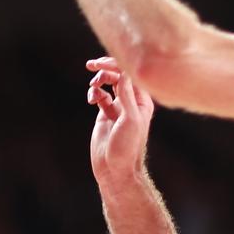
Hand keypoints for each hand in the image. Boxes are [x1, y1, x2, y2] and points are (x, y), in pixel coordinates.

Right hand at [88, 56, 154, 179]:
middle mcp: (131, 102)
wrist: (115, 169)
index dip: (117, 65)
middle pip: (120, 75)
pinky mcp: (105, 114)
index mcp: (142, 101)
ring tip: (92, 87)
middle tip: (91, 66)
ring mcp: (118, 107)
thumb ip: (126, 96)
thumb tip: (123, 72)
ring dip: (99, 81)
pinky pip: (99, 96)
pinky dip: (94, 93)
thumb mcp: (130, 120)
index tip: (101, 64)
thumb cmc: (127, 148)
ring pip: (108, 84)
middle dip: (106, 68)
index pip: (131, 75)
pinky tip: (91, 99)